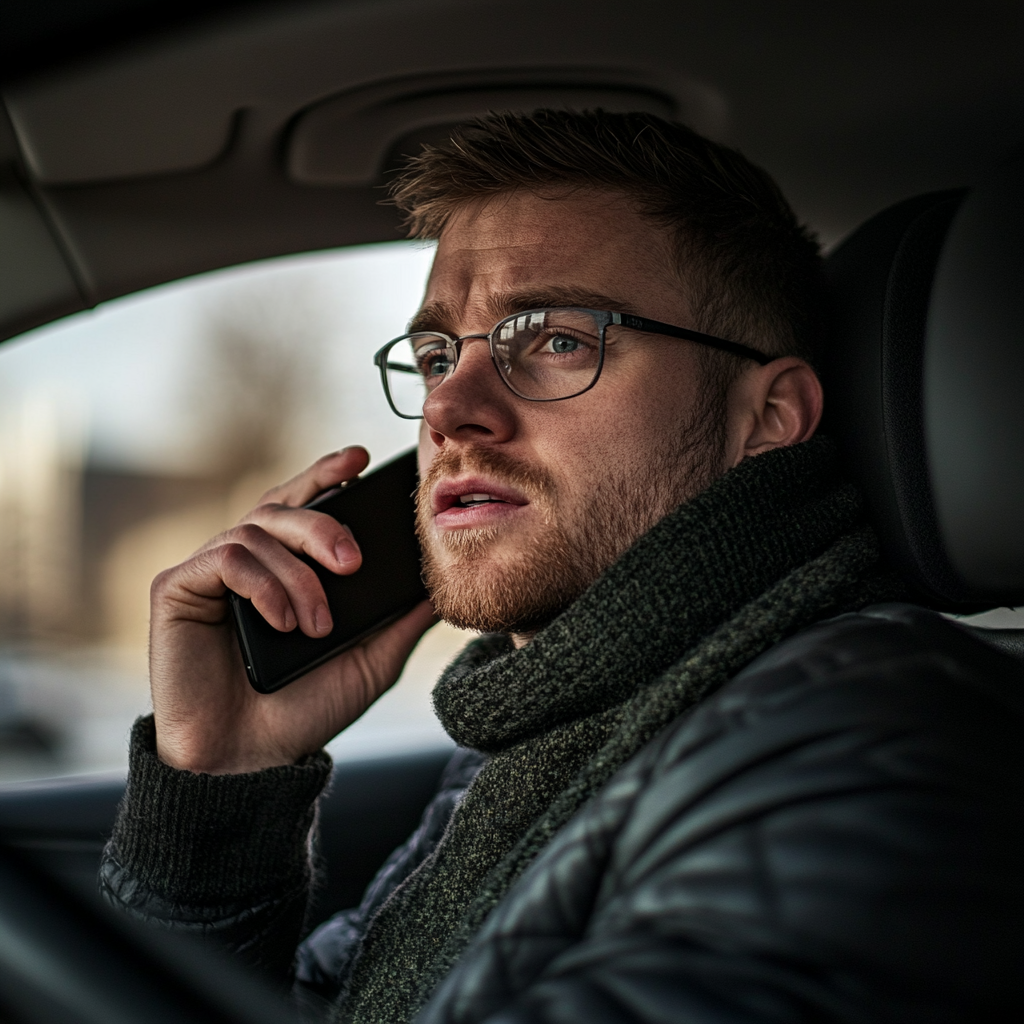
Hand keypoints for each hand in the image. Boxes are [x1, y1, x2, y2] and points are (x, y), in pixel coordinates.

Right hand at [148, 446, 434, 773]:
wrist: (250, 763)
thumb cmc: (304, 712)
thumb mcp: (370, 660)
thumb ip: (399, 619)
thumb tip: (438, 583)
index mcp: (284, 570)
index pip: (302, 504)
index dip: (326, 474)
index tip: (360, 459)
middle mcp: (245, 564)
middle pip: (282, 507)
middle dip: (325, 524)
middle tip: (354, 561)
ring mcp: (208, 574)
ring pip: (258, 530)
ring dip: (299, 575)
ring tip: (317, 625)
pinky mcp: (176, 588)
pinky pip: (226, 557)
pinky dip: (264, 584)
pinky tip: (283, 622)